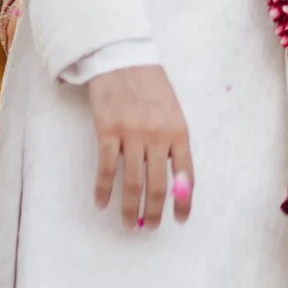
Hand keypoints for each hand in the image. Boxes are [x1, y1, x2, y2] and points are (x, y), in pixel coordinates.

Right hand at [87, 64, 192, 229]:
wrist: (124, 59)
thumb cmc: (150, 87)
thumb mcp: (172, 112)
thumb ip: (174, 142)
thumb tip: (174, 181)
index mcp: (179, 131)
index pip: (185, 175)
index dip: (184, 201)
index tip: (180, 220)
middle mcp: (158, 135)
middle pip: (157, 185)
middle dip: (154, 211)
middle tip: (150, 228)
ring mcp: (132, 133)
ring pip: (133, 181)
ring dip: (130, 208)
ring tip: (129, 224)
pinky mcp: (108, 130)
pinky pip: (106, 168)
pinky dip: (104, 189)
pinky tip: (102, 203)